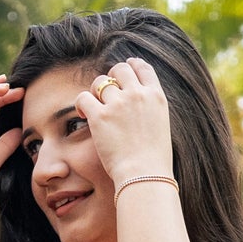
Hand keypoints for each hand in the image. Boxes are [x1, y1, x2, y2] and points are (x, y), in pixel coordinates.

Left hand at [74, 58, 173, 186]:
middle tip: (106, 94)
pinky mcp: (100, 117)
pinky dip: (81, 104)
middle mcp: (137, 95)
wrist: (145, 176)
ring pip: (100, 82)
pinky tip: (84, 115)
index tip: (125, 70)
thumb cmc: (154, 161)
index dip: (131, 65)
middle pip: (119, 69)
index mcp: (156, 97)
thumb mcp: (161, 126)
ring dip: (95, 92)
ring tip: (95, 107)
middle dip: (111, 78)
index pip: (142, 68)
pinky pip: (83, 97)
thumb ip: (150, 108)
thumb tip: (138, 101)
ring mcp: (118, 104)